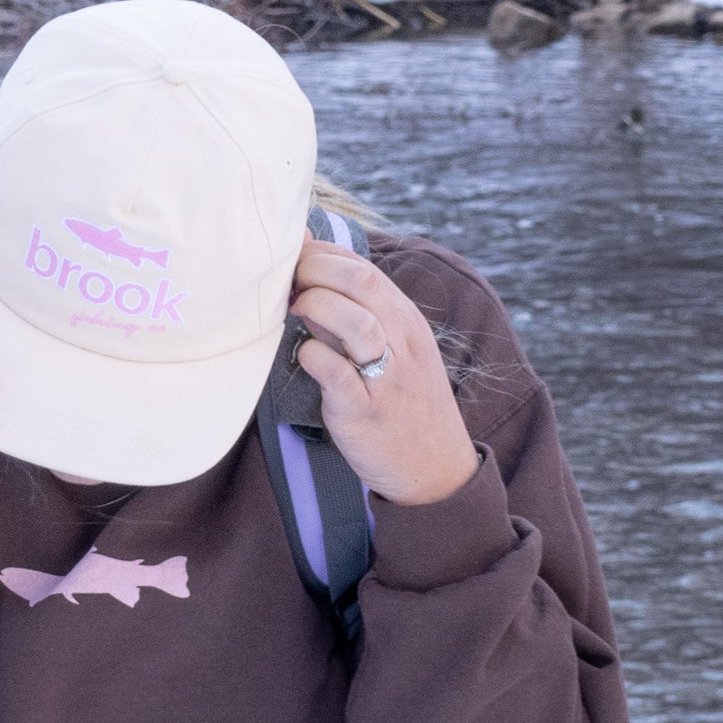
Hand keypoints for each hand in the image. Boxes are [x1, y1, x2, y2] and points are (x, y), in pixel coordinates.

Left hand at [291, 240, 477, 507]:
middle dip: (315, 269)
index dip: (321, 254)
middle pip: (360, 282)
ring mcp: (387, 377)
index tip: (293, 260)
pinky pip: (338, 374)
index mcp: (405, 319)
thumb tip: (304, 279)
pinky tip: (305, 355)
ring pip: (357, 322)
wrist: (435, 468)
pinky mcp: (366, 412)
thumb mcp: (390, 349)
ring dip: (318, 306)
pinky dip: (315, 357)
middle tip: (288, 282)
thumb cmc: (401, 402)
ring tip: (296, 311)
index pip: (362, 267)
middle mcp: (402, 341)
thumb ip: (350, 315)